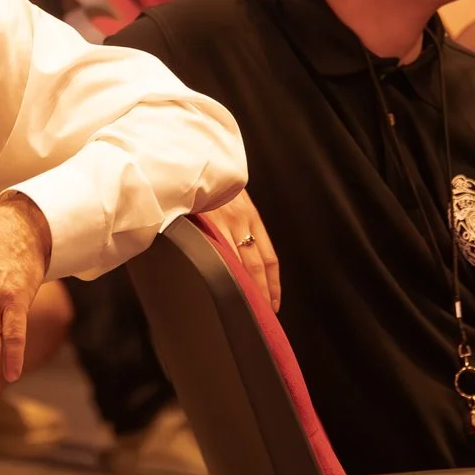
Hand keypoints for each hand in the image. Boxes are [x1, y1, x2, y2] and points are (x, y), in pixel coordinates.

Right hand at [201, 190, 280, 310]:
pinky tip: (219, 285)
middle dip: (259, 291)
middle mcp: (241, 221)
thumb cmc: (215, 185)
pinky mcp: (205, 221)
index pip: (269, 257)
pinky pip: (215, 251)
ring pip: (236, 262)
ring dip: (241, 286)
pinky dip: (219, 270)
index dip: (273, 283)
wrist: (200, 162)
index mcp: (252, 218)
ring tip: (242, 308)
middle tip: (260, 313)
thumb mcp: (235, 203)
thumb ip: (240, 226)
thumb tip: (243, 257)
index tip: (273, 303)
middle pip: (255, 265)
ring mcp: (222, 222)